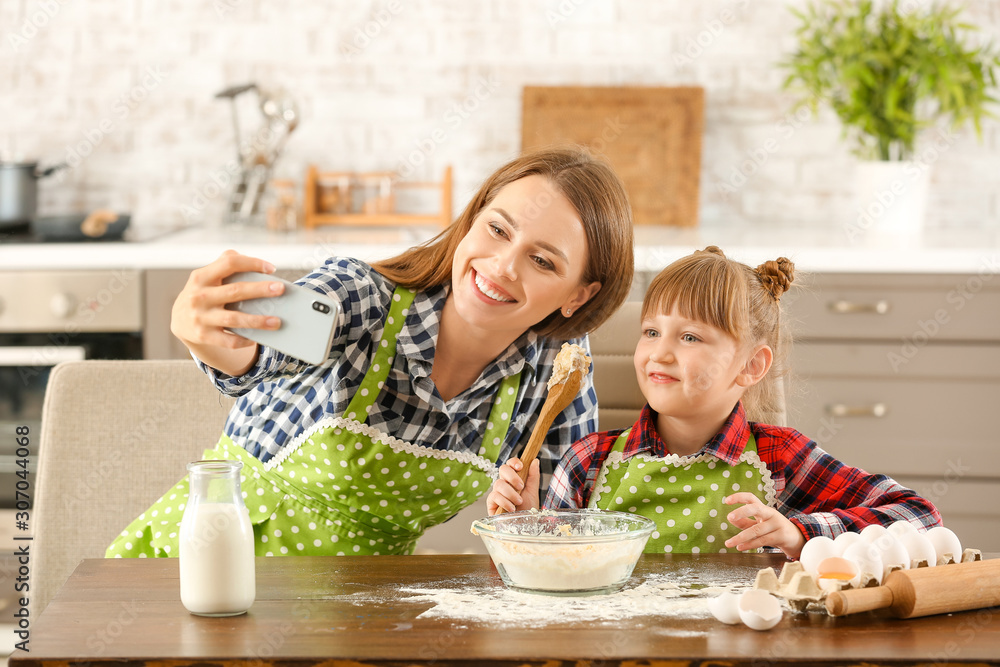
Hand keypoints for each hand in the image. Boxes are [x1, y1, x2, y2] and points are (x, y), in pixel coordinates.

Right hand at [170, 250, 283, 374]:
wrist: (179, 319)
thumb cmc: (203, 292)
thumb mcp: (206, 276)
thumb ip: (226, 263)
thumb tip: (258, 265)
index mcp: (202, 277)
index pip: (229, 263)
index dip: (252, 263)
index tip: (271, 268)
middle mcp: (199, 296)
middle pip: (235, 291)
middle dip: (260, 290)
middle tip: (280, 289)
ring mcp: (201, 317)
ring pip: (235, 319)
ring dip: (258, 321)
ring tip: (277, 321)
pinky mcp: (204, 336)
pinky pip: (229, 340)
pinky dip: (245, 340)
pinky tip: (257, 338)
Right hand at [486, 458, 539, 514]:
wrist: (524, 525)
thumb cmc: (527, 509)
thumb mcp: (533, 492)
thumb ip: (533, 476)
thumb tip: (534, 460)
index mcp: (514, 478)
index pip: (510, 464)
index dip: (514, 462)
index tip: (520, 467)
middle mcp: (504, 484)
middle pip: (502, 469)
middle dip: (512, 477)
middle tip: (521, 487)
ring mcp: (497, 492)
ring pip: (498, 484)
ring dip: (511, 493)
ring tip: (519, 502)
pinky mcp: (491, 503)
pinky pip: (494, 496)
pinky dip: (504, 502)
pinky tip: (511, 508)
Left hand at [723, 492, 805, 558]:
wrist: (796, 538)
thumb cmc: (773, 529)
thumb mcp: (759, 524)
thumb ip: (745, 522)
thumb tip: (730, 520)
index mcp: (763, 508)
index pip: (751, 498)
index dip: (739, 497)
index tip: (726, 500)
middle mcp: (770, 513)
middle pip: (755, 508)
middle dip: (741, 512)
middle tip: (729, 517)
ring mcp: (777, 524)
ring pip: (756, 530)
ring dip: (741, 537)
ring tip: (729, 543)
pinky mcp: (781, 536)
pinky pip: (762, 540)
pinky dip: (750, 544)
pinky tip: (740, 547)